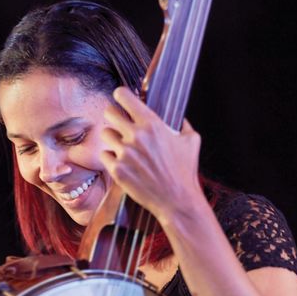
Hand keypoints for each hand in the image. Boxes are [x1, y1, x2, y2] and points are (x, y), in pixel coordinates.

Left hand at [99, 86, 202, 222]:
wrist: (177, 200)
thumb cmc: (185, 172)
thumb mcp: (191, 141)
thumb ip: (183, 124)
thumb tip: (178, 117)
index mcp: (152, 124)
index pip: (125, 97)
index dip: (120, 95)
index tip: (120, 96)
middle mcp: (136, 136)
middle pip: (109, 112)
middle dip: (113, 115)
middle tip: (119, 122)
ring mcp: (124, 153)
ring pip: (106, 135)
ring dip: (113, 139)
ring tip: (125, 148)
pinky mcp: (117, 170)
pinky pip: (105, 155)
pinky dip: (112, 158)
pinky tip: (123, 163)